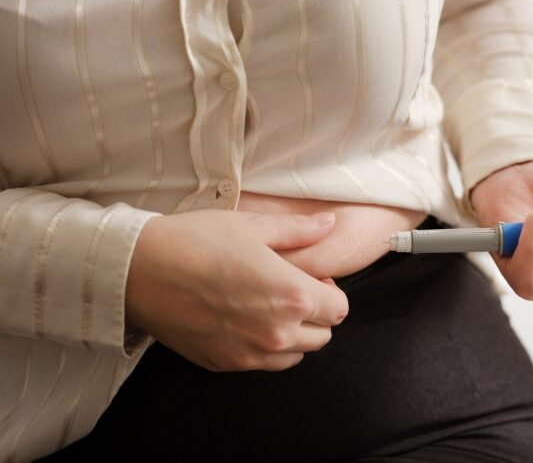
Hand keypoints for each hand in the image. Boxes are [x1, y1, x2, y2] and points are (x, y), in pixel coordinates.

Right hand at [125, 210, 348, 371]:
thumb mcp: (252, 227)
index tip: (312, 278)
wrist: (138, 270)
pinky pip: (264, 365)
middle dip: (316, 314)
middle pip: (323, 336)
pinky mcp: (225, 364)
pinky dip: (265, 348)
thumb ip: (298, 231)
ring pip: (296, 355)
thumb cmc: (196, 241)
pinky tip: (245, 321)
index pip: (339, 309)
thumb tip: (329, 223)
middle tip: (291, 290)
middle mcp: (277, 333)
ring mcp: (250, 354)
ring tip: (268, 307)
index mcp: (292, 296)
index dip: (330, 291)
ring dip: (294, 334)